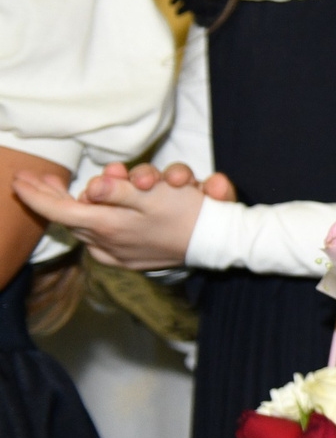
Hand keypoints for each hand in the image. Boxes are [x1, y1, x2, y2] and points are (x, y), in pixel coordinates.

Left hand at [14, 160, 227, 270]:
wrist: (215, 244)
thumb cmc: (188, 214)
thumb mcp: (155, 195)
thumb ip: (118, 191)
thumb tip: (91, 188)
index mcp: (107, 225)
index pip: (57, 209)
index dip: (34, 194)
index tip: (17, 179)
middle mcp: (105, 242)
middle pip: (68, 215)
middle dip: (56, 194)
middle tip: (43, 178)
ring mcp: (114, 253)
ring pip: (85, 223)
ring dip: (91, 201)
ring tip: (114, 181)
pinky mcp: (126, 258)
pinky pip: (99, 236)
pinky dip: (97, 221)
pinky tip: (104, 211)